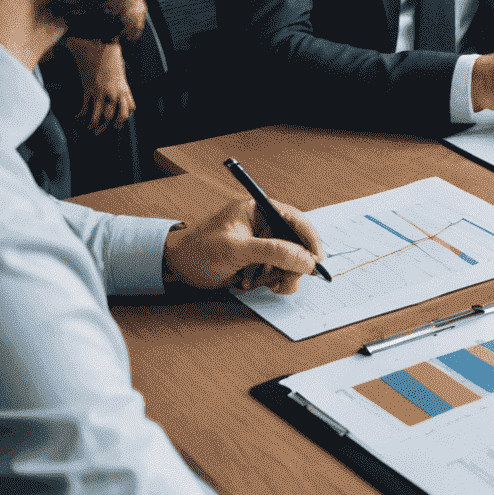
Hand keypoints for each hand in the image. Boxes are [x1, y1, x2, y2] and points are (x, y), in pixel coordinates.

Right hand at [67, 37, 134, 133]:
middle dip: (107, 127)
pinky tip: (77, 116)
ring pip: (99, 116)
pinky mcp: (87, 89)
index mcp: (124, 88)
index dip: (122, 119)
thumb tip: (116, 95)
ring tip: (89, 128)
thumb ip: (119, 85)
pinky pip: (85, 107)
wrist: (96, 45)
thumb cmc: (109, 56)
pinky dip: (81, 114)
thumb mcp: (119, 72)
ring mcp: (100, 92)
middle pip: (114, 117)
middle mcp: (114, 93)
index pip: (128, 110)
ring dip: (93, 124)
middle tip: (101, 131)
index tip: (117, 123)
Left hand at [163, 198, 324, 294]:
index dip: (309, 239)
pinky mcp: (258, 262)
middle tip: (290, 279)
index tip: (317, 259)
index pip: (295, 220)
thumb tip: (306, 260)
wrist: (177, 268)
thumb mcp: (238, 248)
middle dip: (295, 264)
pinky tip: (252, 283)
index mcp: (261, 210)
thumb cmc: (200, 249)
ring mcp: (262, 245)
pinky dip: (271, 282)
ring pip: (290, 262)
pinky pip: (278, 273)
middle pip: (297, 244)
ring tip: (265, 284)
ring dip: (282, 276)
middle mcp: (265, 226)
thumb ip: (274, 251)